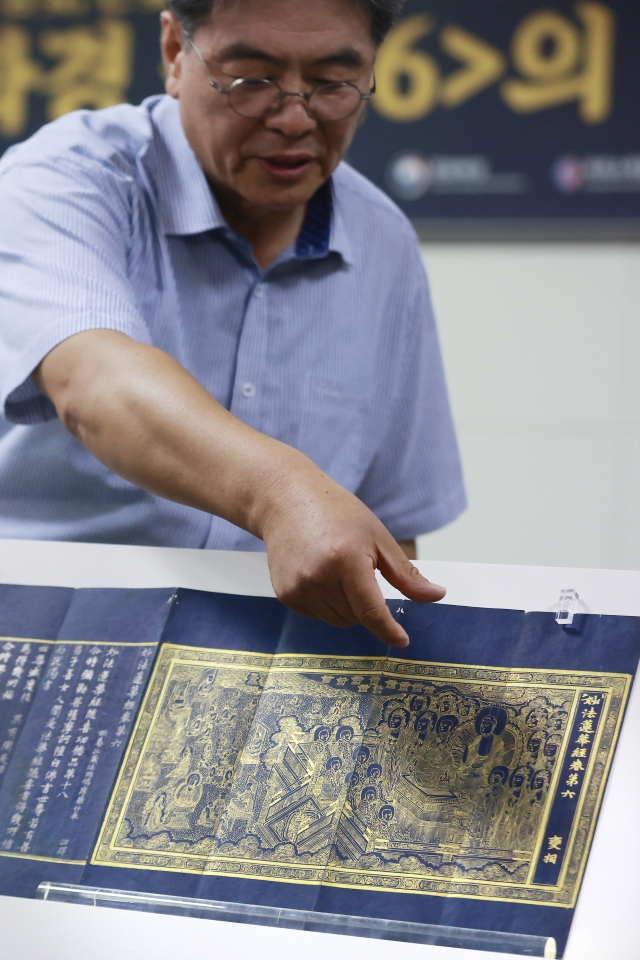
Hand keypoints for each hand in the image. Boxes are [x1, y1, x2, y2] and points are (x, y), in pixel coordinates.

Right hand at [254, 461, 445, 646]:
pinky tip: (319, 574)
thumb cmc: (336, 513)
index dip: (389, 630)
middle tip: (358, 570)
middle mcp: (319, 577)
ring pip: (337, 620)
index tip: (402, 641)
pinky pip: (317, 615)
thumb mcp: (377, 536)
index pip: (371, 611)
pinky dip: (325, 603)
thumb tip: (436, 595)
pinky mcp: (285, 594)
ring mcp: (298, 587)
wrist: (287, 500)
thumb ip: (405, 573)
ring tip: (336, 569)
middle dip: (365, 603)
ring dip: (346, 606)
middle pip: (356, 617)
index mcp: (346, 560)